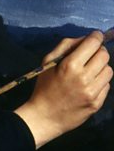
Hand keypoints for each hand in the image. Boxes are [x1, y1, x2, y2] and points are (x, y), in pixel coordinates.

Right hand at [15, 31, 112, 148]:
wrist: (45, 115)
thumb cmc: (44, 86)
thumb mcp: (48, 62)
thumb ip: (65, 46)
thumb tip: (83, 38)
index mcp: (70, 65)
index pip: (92, 44)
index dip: (96, 36)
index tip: (96, 35)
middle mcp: (84, 78)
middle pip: (104, 56)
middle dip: (99, 50)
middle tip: (92, 52)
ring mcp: (93, 92)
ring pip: (109, 70)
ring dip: (101, 66)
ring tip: (90, 69)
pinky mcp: (98, 103)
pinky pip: (107, 85)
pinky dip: (100, 80)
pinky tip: (89, 82)